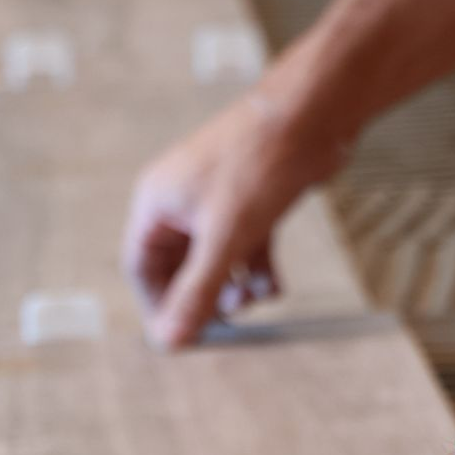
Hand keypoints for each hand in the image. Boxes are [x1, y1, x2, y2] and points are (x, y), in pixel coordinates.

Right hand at [122, 90, 327, 348]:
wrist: (313, 113)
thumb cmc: (259, 164)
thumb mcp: (225, 239)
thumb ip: (196, 292)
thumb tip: (170, 341)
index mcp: (158, 202)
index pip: (141, 268)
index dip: (157, 306)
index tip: (180, 336)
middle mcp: (181, 201)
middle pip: (178, 269)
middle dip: (202, 298)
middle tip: (225, 322)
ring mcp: (216, 202)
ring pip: (214, 262)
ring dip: (234, 289)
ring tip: (256, 298)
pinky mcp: (249, 202)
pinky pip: (243, 249)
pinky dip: (256, 271)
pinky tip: (273, 286)